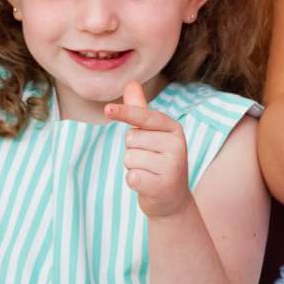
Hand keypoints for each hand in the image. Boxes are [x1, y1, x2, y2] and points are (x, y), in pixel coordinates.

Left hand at [106, 81, 192, 217]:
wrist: (173, 201)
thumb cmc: (158, 162)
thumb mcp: (152, 135)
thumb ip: (140, 110)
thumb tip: (131, 82)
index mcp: (173, 129)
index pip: (143, 117)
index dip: (124, 113)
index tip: (107, 110)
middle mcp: (177, 145)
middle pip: (131, 139)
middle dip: (132, 151)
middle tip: (149, 162)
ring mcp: (172, 166)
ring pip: (129, 158)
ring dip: (133, 167)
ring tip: (149, 173)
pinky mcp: (163, 186)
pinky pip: (131, 177)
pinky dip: (134, 182)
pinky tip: (148, 185)